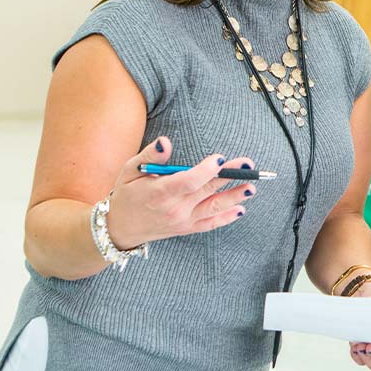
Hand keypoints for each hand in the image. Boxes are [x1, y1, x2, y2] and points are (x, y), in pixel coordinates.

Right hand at [106, 137, 254, 248]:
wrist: (120, 227)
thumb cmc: (126, 194)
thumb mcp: (130, 170)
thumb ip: (150, 156)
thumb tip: (165, 142)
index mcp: (160, 192)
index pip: (188, 181)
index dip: (206, 170)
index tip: (219, 159)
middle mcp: (174, 208)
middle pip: (206, 191)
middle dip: (229, 177)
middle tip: (248, 165)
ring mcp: (182, 221)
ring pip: (213, 208)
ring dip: (234, 198)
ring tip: (251, 188)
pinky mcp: (187, 229)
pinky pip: (210, 224)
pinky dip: (226, 218)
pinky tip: (241, 209)